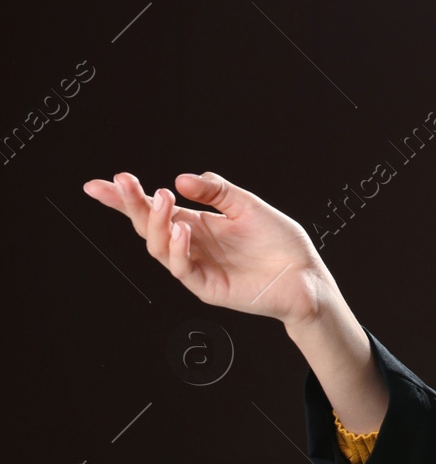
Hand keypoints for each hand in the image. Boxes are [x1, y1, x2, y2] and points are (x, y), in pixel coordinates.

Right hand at [82, 171, 336, 325]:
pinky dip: (177, 249)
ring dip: (156, 222)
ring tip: (161, 199)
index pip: (154, 209)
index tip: (100, 184)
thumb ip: (217, 191)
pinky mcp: (208, 286)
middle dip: (131, 204)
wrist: (306, 276)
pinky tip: (181, 230)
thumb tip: (182, 177)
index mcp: (198, 224)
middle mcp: (192, 245)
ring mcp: (197, 267)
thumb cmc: (281, 243)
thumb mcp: (249, 206)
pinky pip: (182, 269)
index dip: (125, 199)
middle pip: (149, 225)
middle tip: (123, 183)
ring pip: (159, 247)